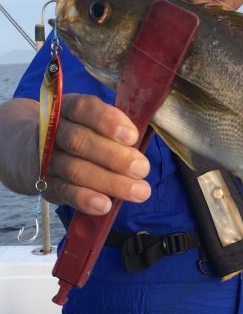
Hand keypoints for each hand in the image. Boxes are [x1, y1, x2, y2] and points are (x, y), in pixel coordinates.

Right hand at [44, 94, 150, 214]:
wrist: (29, 149)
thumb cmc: (78, 132)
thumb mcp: (92, 120)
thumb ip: (115, 127)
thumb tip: (142, 142)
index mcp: (68, 108)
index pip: (83, 108)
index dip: (107, 121)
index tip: (132, 136)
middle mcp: (52, 131)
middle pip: (80, 141)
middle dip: (115, 156)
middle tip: (142, 168)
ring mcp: (45, 158)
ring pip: (75, 169)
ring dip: (110, 182)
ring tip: (138, 191)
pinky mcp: (44, 184)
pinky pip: (64, 192)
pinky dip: (85, 199)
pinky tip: (105, 205)